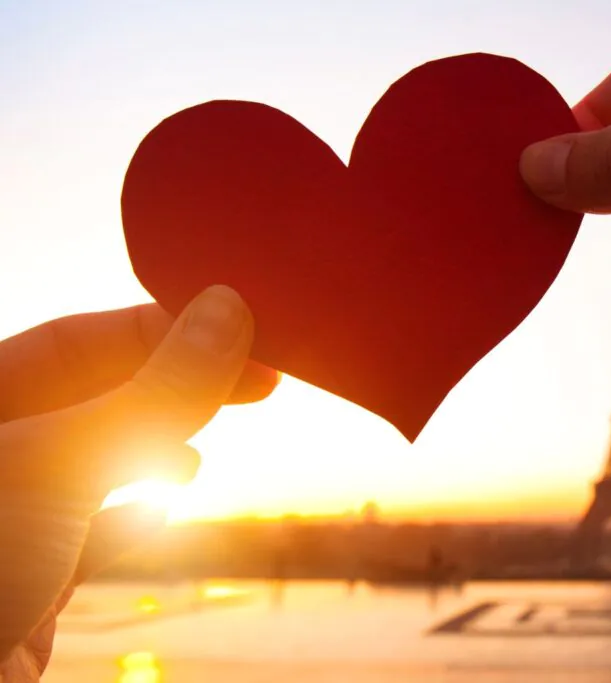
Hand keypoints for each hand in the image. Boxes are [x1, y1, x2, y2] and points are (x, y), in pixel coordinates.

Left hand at [0, 285, 277, 678]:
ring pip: (96, 463)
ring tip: (200, 451)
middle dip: (174, 390)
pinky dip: (132, 516)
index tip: (240, 336)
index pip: (76, 340)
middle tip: (256, 383)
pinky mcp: (22, 581)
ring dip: (157, 450)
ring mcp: (6, 520)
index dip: (163, 331)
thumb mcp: (67, 462)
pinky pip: (87, 530)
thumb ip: (155, 391)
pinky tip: (161, 510)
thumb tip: (227, 312)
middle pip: (92, 398)